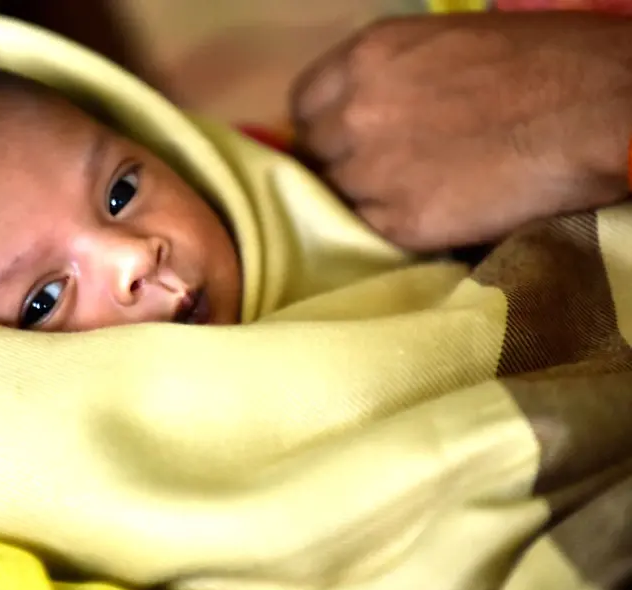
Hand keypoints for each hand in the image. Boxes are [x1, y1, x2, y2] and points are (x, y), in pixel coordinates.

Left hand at [290, 12, 631, 251]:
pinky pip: (371, 231)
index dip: (326, 124)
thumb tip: (359, 107)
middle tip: (387, 168)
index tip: (347, 137)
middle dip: (343, 160)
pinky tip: (430, 213)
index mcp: (367, 56)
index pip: (303, 105)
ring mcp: (374, 171)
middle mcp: (356, 112)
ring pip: (340, 196)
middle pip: (317, 154)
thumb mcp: (446, 44)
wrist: (601, 110)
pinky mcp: (401, 223)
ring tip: (417, 190)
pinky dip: (393, 226)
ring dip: (368, 196)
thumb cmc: (545, 63)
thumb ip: (390, 76)